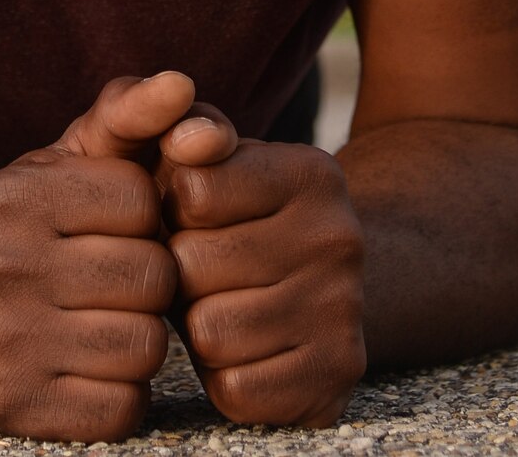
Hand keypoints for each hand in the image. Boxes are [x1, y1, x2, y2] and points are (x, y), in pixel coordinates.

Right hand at [0, 72, 230, 440]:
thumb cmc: (49, 226)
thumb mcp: (79, 158)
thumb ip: (134, 112)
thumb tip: (181, 85)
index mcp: (12, 195)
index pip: (141, 199)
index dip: (144, 215)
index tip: (111, 224)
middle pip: (152, 277)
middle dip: (151, 279)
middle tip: (115, 280)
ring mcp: (3, 344)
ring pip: (145, 346)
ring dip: (142, 338)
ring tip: (107, 322)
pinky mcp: (19, 410)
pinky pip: (124, 408)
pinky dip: (123, 393)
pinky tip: (92, 369)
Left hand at [159, 138, 367, 426]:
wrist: (315, 278)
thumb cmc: (231, 209)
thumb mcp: (209, 153)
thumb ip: (184, 127)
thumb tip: (187, 138)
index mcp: (310, 173)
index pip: (192, 191)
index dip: (173, 207)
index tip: (193, 210)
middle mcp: (340, 237)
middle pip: (193, 267)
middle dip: (180, 271)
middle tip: (204, 267)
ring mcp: (344, 310)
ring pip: (210, 334)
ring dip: (198, 326)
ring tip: (221, 304)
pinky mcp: (336, 376)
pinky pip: (235, 391)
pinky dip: (223, 376)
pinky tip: (244, 349)